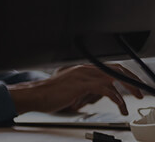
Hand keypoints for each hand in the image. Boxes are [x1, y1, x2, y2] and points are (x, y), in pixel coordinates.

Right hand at [9, 64, 145, 114]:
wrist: (34, 95)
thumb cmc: (48, 93)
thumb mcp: (71, 88)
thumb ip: (86, 87)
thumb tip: (97, 94)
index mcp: (83, 68)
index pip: (110, 67)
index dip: (125, 75)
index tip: (133, 85)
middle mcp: (84, 68)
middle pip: (116, 69)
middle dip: (132, 80)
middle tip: (139, 92)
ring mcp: (83, 75)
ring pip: (114, 78)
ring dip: (127, 90)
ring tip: (129, 104)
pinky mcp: (81, 84)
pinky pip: (106, 89)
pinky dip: (116, 98)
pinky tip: (119, 106)